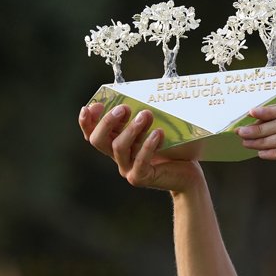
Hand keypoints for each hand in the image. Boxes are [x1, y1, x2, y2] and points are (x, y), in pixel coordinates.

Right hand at [78, 103, 203, 193]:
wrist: (187, 176)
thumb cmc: (171, 151)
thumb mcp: (153, 131)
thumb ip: (142, 120)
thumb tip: (140, 98)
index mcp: (115, 144)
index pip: (92, 133)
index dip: (87, 120)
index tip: (95, 105)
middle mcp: (118, 157)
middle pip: (98, 140)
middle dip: (107, 122)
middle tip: (124, 108)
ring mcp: (127, 169)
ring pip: (119, 148)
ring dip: (131, 129)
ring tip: (146, 115)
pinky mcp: (140, 178)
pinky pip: (140, 161)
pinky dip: (148, 145)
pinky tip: (158, 133)